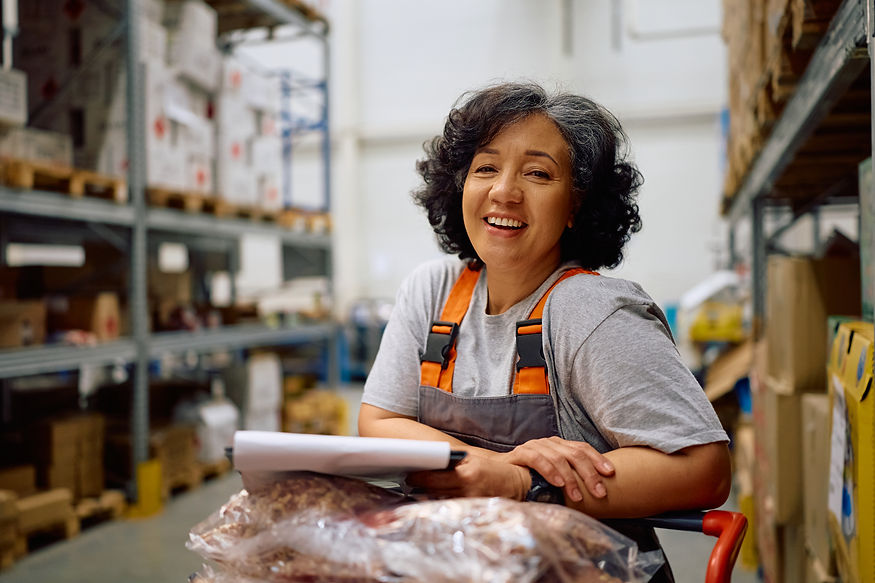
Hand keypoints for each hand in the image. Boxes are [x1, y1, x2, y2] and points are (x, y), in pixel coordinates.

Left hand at [405, 453, 529, 499]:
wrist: (516, 484)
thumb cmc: (493, 470)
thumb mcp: (473, 460)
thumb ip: (453, 462)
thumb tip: (431, 464)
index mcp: (466, 475)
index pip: (434, 478)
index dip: (419, 478)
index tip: (410, 475)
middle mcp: (467, 491)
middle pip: (434, 492)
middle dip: (420, 487)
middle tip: (410, 482)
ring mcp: (469, 504)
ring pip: (440, 502)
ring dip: (428, 496)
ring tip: (418, 490)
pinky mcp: (473, 512)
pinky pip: (451, 508)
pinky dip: (441, 503)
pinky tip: (435, 499)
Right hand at [501, 437, 614, 502]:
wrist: (498, 473)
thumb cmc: (530, 478)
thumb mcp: (554, 477)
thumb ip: (570, 478)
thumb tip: (596, 492)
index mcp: (560, 445)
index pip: (583, 448)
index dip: (598, 459)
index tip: (611, 474)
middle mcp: (549, 442)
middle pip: (574, 453)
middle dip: (589, 473)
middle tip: (600, 492)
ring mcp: (535, 445)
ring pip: (558, 457)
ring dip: (571, 478)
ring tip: (578, 496)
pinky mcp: (520, 453)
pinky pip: (537, 459)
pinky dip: (550, 471)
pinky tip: (558, 483)